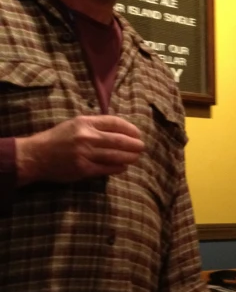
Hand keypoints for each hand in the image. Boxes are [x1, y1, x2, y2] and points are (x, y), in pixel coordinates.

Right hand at [15, 115, 144, 184]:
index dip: (130, 128)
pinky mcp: (83, 169)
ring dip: (129, 157)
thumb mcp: (74, 124)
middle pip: (119, 140)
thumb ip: (95, 125)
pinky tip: (124, 167)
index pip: (115, 122)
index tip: (137, 133)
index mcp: (85, 122)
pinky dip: (118, 167)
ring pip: (116, 155)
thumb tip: (120, 130)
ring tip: (136, 157)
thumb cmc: (57, 139)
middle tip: (142, 147)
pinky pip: (107, 169)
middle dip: (134, 144)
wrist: (36, 155)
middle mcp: (86, 136)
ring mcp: (85, 154)